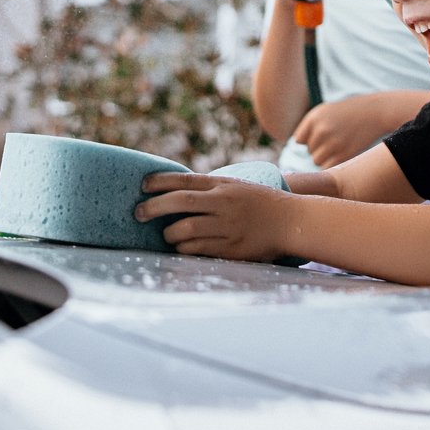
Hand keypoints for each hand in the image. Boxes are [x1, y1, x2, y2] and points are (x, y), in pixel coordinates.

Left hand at [136, 173, 290, 261]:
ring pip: (185, 229)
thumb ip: (209, 189)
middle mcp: (223, 203)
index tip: (142, 185)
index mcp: (222, 185)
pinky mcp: (230, 248)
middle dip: (154, 207)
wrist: (290, 221)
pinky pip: (198, 249)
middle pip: (179, 202)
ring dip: (169, 234)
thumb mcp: (235, 187)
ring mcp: (227, 226)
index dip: (160, 181)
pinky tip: (182, 248)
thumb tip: (176, 192)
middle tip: (138, 213)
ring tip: (167, 235)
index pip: (184, 180)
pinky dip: (184, 249)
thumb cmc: (259, 203)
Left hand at [291, 96, 410, 168]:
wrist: (374, 112)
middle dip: (319, 148)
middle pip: (309, 151)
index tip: (320, 136)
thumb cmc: (348, 112)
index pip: (299, 140)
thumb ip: (309, 127)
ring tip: (339, 147)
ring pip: (317, 161)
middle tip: (335, 140)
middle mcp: (321, 130)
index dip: (308, 140)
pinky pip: (328, 167)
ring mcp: (333, 144)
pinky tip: (343, 154)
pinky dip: (334, 164)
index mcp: (314, 118)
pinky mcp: (344, 155)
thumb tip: (296, 146)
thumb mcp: (325, 111)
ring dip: (326, 157)